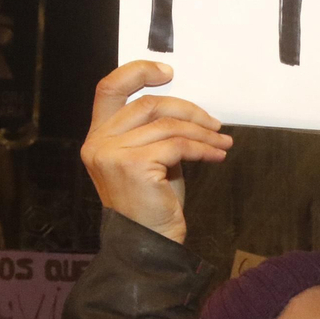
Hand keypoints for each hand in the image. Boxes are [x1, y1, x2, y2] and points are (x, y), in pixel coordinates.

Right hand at [80, 61, 232, 243]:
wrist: (148, 246)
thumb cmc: (152, 205)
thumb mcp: (150, 159)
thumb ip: (155, 132)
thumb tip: (188, 110)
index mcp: (98, 137)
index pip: (109, 88)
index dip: (138, 72)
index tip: (169, 71)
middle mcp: (99, 143)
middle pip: (149, 104)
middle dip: (189, 110)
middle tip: (215, 122)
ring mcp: (112, 154)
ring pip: (168, 125)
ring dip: (202, 132)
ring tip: (222, 142)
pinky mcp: (134, 166)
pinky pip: (178, 145)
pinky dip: (203, 148)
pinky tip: (217, 155)